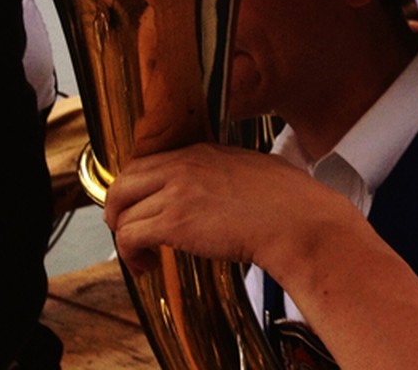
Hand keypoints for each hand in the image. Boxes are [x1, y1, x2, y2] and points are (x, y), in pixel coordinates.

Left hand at [103, 143, 361, 274]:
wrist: (299, 222)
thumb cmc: (291, 202)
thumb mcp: (256, 168)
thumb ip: (227, 171)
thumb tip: (220, 189)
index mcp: (203, 152)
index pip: (147, 164)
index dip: (136, 190)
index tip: (141, 208)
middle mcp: (184, 165)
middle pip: (123, 183)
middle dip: (117, 210)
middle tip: (127, 230)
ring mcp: (177, 191)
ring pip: (123, 213)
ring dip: (126, 239)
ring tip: (144, 257)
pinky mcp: (174, 221)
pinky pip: (129, 236)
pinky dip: (130, 255)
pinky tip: (147, 266)